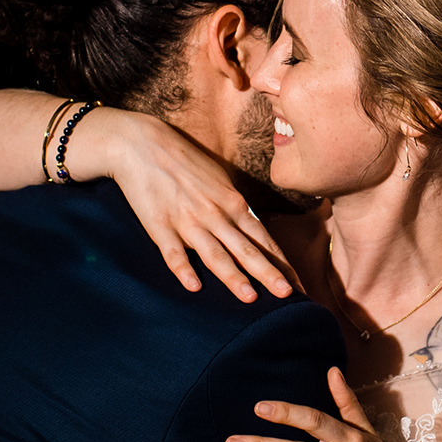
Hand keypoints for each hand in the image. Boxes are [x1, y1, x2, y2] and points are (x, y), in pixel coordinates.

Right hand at [103, 109, 296, 301]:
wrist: (142, 143)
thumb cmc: (184, 161)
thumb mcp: (219, 180)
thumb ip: (235, 207)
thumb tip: (254, 228)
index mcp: (232, 203)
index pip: (263, 239)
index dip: (280, 263)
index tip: (298, 285)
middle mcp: (215, 214)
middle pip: (246, 249)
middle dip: (268, 273)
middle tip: (288, 295)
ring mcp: (187, 221)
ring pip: (214, 254)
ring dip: (233, 276)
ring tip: (250, 297)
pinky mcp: (159, 225)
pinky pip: (173, 252)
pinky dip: (183, 270)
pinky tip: (193, 287)